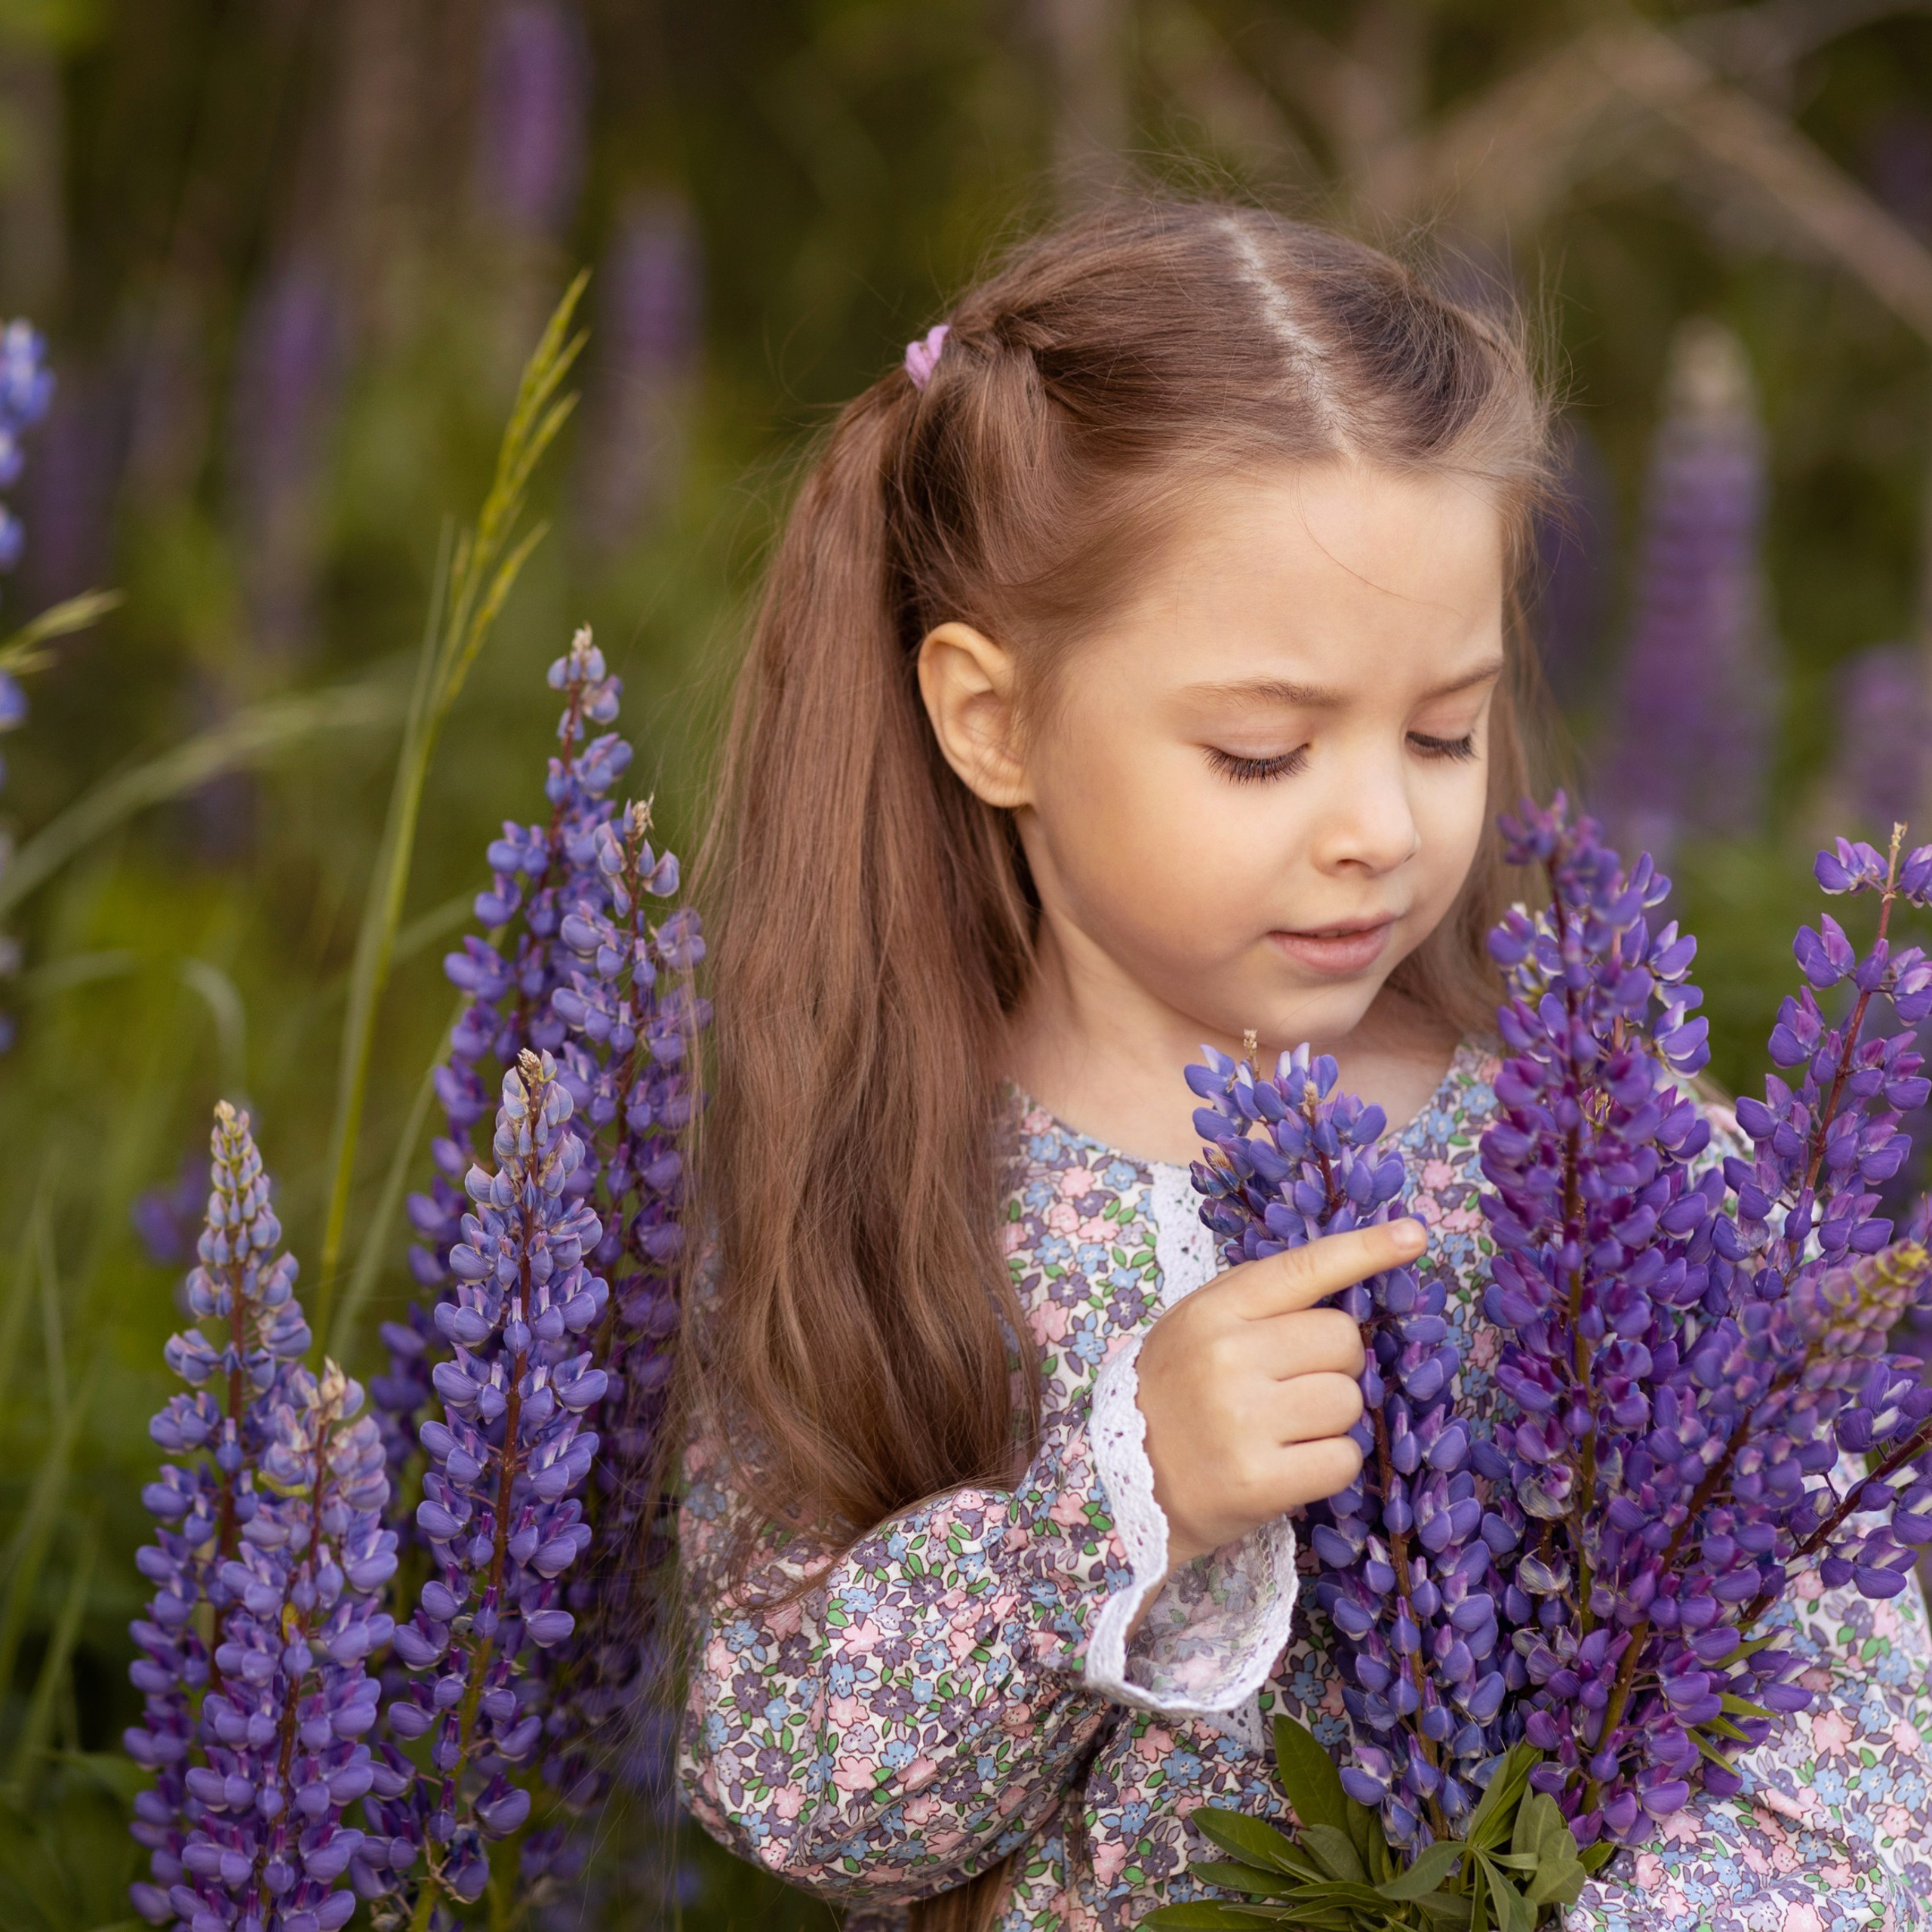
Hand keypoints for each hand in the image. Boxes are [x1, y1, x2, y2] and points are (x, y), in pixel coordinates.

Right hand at [1135, 1218, 1423, 1566]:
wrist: (1122, 1483)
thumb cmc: (1176, 1394)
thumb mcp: (1198, 1327)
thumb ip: (1261, 1300)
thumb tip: (1350, 1276)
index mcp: (1214, 1312)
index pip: (1304, 1269)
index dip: (1364, 1250)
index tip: (1413, 1235)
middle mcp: (1229, 1358)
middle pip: (1343, 1339)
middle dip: (1335, 1363)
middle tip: (1292, 1386)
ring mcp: (1244, 1421)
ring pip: (1349, 1400)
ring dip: (1333, 1417)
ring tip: (1285, 1428)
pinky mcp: (1261, 1481)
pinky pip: (1343, 1458)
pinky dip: (1329, 1463)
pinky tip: (1290, 1464)